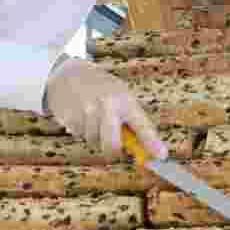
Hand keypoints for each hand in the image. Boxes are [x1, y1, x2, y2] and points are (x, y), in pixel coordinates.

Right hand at [44, 58, 166, 159]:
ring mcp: (87, 112)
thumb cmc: (102, 87)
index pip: (142, 126)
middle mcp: (107, 106)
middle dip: (114, 151)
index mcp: (125, 99)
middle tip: (114, 148)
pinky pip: (80, 136)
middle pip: (112, 145)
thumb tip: (148, 148)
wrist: (69, 73)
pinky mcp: (70, 118)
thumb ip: (134, 120)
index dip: (152, 143)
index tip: (161, 156)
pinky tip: (81, 115)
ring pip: (95, 141)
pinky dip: (82, 130)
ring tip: (94, 117)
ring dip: (96, 136)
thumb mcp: (122, 95)